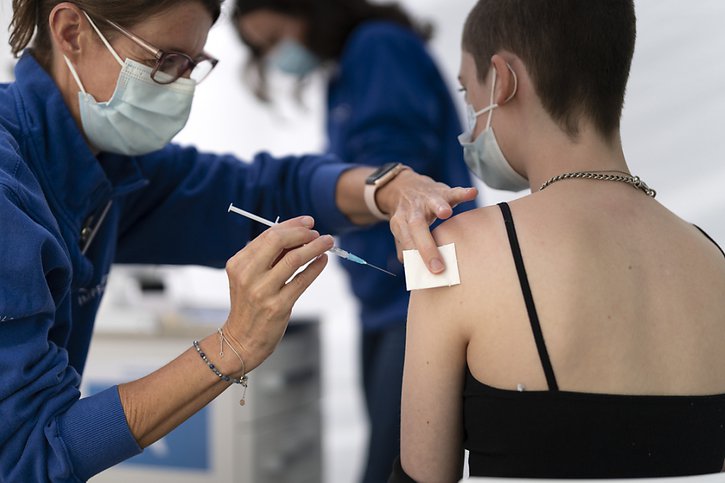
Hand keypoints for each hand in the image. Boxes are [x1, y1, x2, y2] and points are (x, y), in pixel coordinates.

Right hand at [222, 216, 333, 372]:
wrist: (241, 340)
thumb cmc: (249, 306)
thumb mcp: (248, 278)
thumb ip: (267, 257)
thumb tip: (298, 235)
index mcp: (238, 263)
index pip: (267, 235)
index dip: (291, 225)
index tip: (307, 222)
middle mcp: (248, 275)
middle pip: (278, 241)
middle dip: (302, 233)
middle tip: (317, 232)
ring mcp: (262, 291)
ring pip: (294, 259)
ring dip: (315, 247)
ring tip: (327, 242)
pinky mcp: (278, 306)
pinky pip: (302, 280)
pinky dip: (315, 267)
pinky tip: (323, 260)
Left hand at [376, 170, 476, 273]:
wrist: (404, 187)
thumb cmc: (408, 216)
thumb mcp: (401, 231)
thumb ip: (404, 248)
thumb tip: (413, 268)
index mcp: (400, 223)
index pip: (406, 242)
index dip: (416, 258)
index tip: (428, 274)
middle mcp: (412, 210)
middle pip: (416, 227)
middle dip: (427, 248)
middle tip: (438, 267)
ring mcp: (427, 199)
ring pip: (433, 202)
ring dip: (439, 207)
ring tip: (446, 213)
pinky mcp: (442, 191)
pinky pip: (453, 191)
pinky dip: (463, 192)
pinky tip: (473, 193)